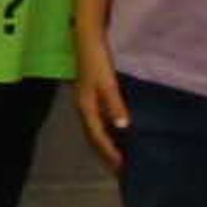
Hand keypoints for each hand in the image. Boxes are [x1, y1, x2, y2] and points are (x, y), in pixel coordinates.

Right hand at [72, 39, 129, 171]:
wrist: (87, 36)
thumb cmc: (96, 59)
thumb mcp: (107, 82)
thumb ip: (114, 104)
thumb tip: (123, 127)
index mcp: (86, 107)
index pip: (97, 137)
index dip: (109, 153)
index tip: (122, 168)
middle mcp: (84, 107)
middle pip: (94, 137)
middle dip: (105, 154)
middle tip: (120, 170)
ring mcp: (86, 100)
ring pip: (95, 129)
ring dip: (106, 143)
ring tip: (120, 155)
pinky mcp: (91, 94)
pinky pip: (98, 119)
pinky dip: (107, 130)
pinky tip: (118, 131)